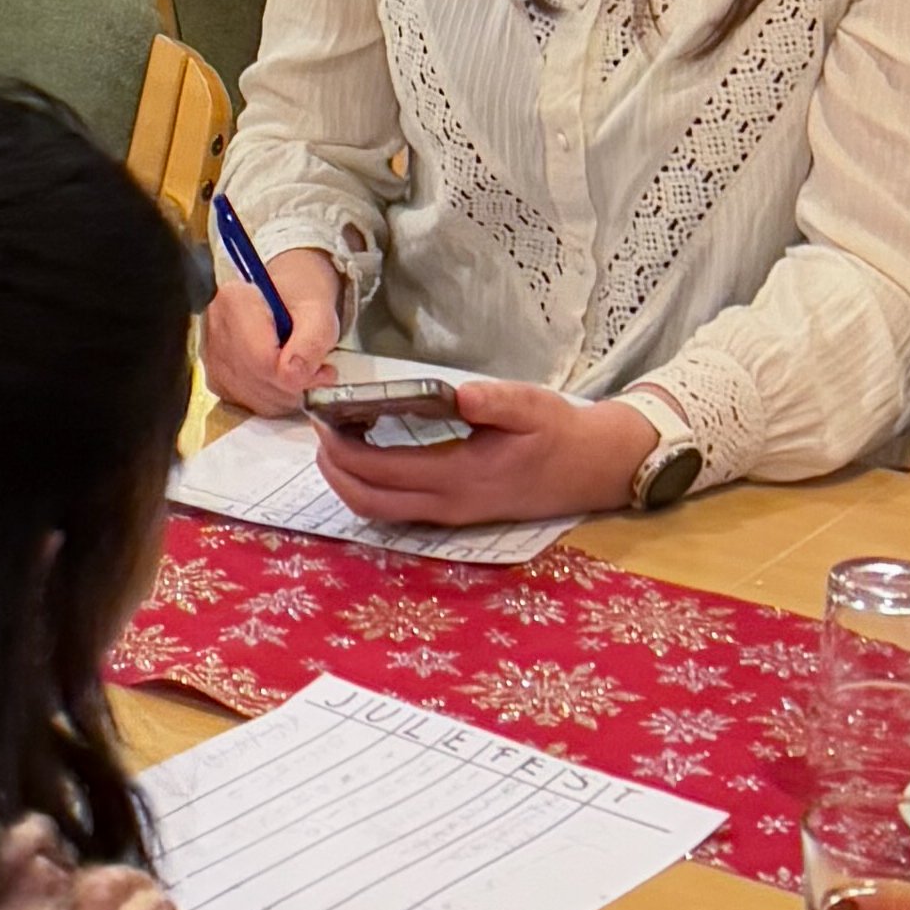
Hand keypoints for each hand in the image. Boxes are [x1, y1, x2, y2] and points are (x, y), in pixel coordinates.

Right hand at [201, 246, 339, 418]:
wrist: (288, 292)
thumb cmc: (302, 297)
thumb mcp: (320, 311)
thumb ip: (312, 341)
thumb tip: (294, 376)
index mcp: (234, 301)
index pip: (262, 360)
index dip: (298, 375)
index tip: (324, 369)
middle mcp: (213, 327)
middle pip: (256, 382)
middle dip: (296, 386)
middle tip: (320, 371)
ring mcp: (209, 354)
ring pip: (251, 399)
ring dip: (286, 396)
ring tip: (304, 373)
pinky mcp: (214, 376)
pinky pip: (245, 403)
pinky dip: (272, 401)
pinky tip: (284, 381)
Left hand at [312, 382, 660, 526]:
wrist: (591, 470)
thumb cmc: (558, 432)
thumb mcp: (532, 406)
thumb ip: (494, 401)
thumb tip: (458, 394)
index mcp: (460, 475)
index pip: (380, 470)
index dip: (342, 448)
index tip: (321, 418)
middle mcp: (448, 504)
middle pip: (368, 500)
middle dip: (332, 469)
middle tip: (318, 430)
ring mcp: (450, 514)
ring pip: (379, 511)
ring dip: (348, 482)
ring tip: (334, 443)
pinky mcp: (455, 515)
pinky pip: (397, 511)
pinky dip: (370, 488)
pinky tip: (369, 457)